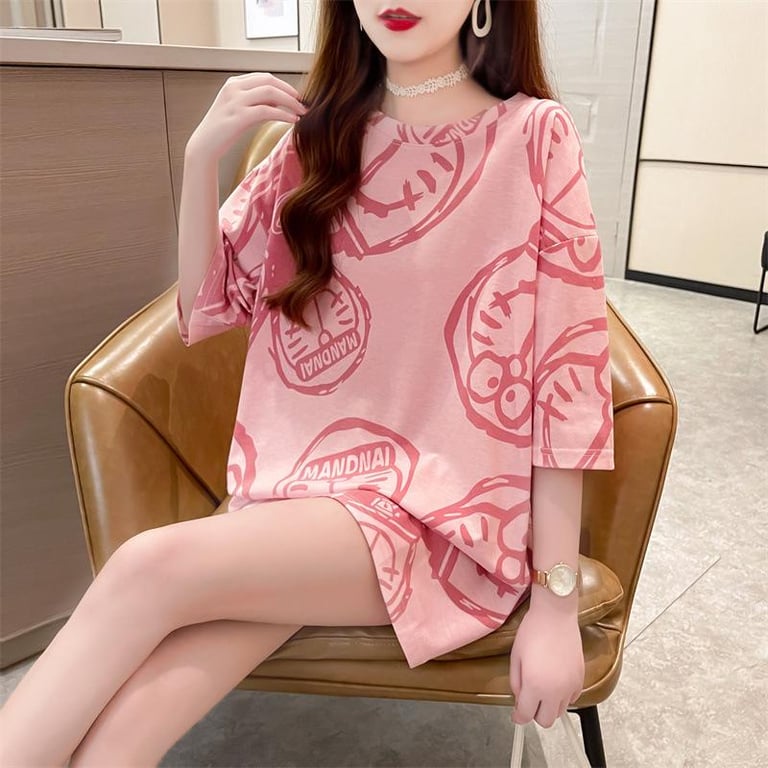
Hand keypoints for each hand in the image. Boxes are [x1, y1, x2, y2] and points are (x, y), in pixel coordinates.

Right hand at [186, 72, 306, 161]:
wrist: (205, 145)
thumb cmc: (224, 131)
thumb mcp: (240, 110)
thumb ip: (257, 102)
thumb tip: (280, 102)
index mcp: (234, 83)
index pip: (264, 77)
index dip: (284, 85)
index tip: (297, 96)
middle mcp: (234, 88)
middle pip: (269, 81)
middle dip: (290, 91)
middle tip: (304, 103)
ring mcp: (235, 101)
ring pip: (270, 93)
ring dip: (290, 102)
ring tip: (302, 112)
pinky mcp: (239, 116)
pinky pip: (267, 110)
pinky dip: (283, 114)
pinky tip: (293, 120)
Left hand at [508, 600, 583, 727]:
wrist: (556, 615)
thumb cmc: (532, 631)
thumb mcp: (516, 657)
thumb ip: (516, 682)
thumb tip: (520, 698)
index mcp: (535, 685)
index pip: (526, 715)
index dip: (518, 717)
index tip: (516, 714)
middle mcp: (555, 691)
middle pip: (546, 721)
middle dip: (535, 714)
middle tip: (529, 701)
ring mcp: (570, 686)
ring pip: (560, 712)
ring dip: (550, 706)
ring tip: (542, 688)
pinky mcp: (581, 679)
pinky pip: (572, 699)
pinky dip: (563, 697)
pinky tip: (555, 682)